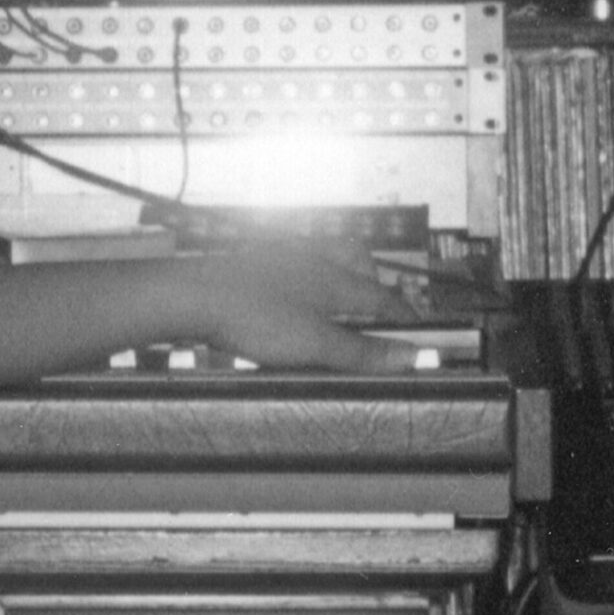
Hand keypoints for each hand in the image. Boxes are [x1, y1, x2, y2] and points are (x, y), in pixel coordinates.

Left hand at [190, 240, 428, 373]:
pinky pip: (293, 269)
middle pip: (359, 266)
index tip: (421, 332)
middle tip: (377, 313)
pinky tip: (289, 303)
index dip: (405, 317)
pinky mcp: (253, 263)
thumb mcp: (314, 343)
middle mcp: (314, 260)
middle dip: (375, 287)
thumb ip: (362, 351)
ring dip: (339, 282)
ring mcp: (281, 258)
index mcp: (335, 279)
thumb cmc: (255, 319)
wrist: (192, 295)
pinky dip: (305, 284)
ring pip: (325, 263)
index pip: (384, 298)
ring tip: (336, 309)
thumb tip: (413, 356)